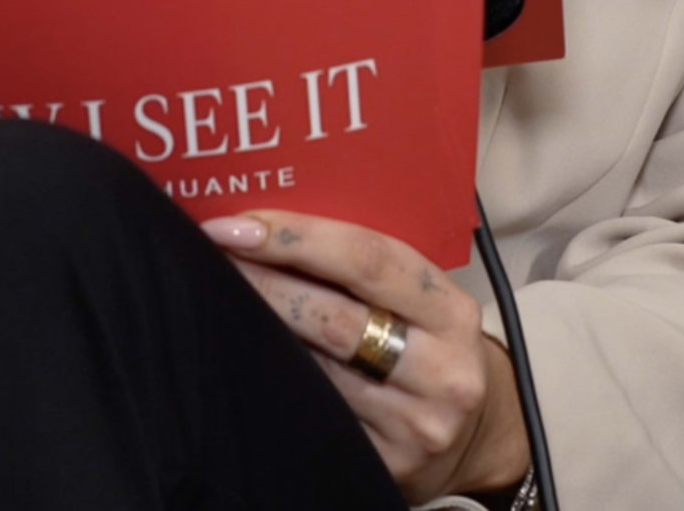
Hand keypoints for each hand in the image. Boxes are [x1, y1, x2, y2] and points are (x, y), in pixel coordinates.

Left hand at [202, 210, 525, 502]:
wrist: (475, 434)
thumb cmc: (427, 343)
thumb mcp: (421, 298)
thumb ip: (364, 262)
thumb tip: (262, 220)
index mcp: (451, 312)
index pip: (367, 259)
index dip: (294, 237)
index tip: (233, 226)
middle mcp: (442, 371)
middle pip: (331, 317)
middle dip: (260, 283)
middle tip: (208, 259)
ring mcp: (413, 425)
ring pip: (312, 370)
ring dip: (256, 331)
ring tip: (216, 301)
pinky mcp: (384, 464)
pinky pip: (312, 411)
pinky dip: (272, 379)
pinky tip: (245, 358)